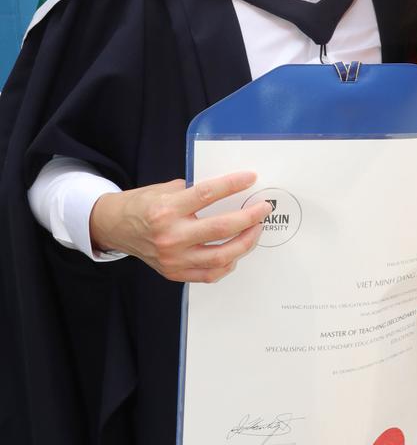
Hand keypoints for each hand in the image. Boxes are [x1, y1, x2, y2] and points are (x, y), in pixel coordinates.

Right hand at [89, 171, 271, 282]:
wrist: (116, 227)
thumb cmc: (143, 204)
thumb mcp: (166, 189)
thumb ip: (194, 192)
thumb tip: (228, 190)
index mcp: (167, 209)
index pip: (207, 194)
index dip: (232, 184)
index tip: (251, 178)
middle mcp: (171, 236)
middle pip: (220, 229)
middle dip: (248, 218)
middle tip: (263, 208)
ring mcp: (173, 259)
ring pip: (220, 257)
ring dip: (245, 243)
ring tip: (255, 229)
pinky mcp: (174, 273)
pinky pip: (209, 275)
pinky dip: (228, 264)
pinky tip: (236, 251)